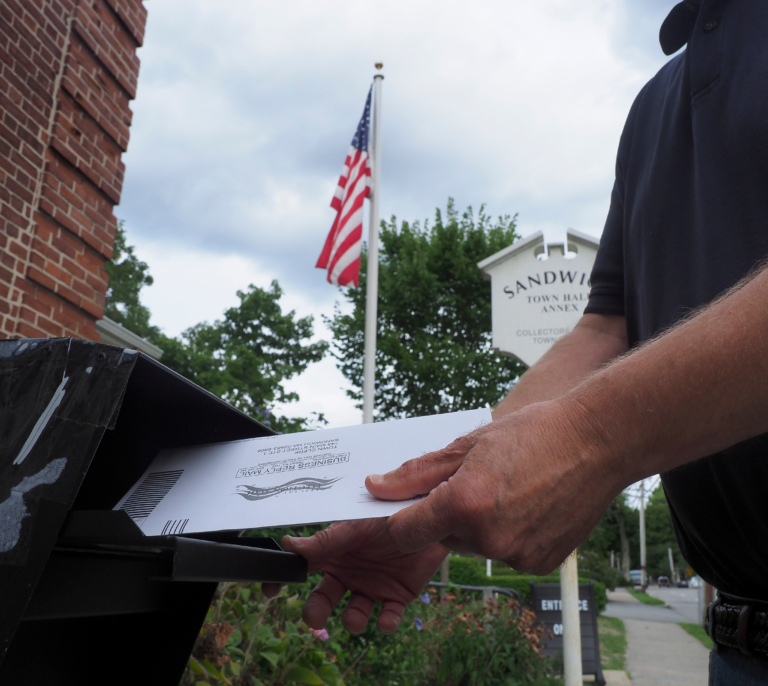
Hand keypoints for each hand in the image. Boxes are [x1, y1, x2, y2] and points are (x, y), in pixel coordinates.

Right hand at [277, 519, 446, 633]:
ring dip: (352, 621)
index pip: (301, 566)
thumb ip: (326, 539)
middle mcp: (349, 571)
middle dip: (316, 611)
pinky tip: (387, 618)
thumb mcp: (356, 525)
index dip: (283, 580)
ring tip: (356, 619)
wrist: (430, 515)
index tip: (269, 592)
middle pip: (323, 598)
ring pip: (354, 614)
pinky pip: (388, 617)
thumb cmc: (388, 513)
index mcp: (334, 550)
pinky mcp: (397, 596)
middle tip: (315, 618)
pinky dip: (386, 622)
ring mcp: (372, 585)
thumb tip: (288, 544)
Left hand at [368, 399, 621, 573]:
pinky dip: (507, 534)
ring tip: (508, 489)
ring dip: (478, 525)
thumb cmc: (534, 434)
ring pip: (474, 545)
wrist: (596, 442)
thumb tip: (377, 487)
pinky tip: (528, 505)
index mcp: (463, 505)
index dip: (400, 518)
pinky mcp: (538, 564)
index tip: (402, 507)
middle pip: (442, 537)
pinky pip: (505, 553)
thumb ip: (416, 473)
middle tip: (475, 480)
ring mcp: (515, 555)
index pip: (405, 532)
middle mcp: (487, 539)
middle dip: (448, 514)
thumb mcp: (468, 445)